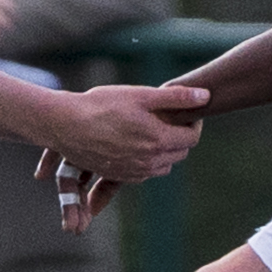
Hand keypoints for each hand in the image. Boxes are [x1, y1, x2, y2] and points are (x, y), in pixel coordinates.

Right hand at [47, 79, 202, 196]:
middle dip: (180, 137)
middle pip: (180, 153)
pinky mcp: (120, 176)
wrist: (65, 125)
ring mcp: (134, 172)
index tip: (187, 113)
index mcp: (158, 140)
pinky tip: (135, 142)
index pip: (191, 138)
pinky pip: (145, 172)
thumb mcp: (140, 95)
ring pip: (164, 165)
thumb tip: (206, 96)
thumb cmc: (102, 105)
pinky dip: (147, 160)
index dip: (193, 123)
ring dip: (164, 151)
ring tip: (152, 130)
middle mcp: (149, 161)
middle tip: (169, 119)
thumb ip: (176, 97)